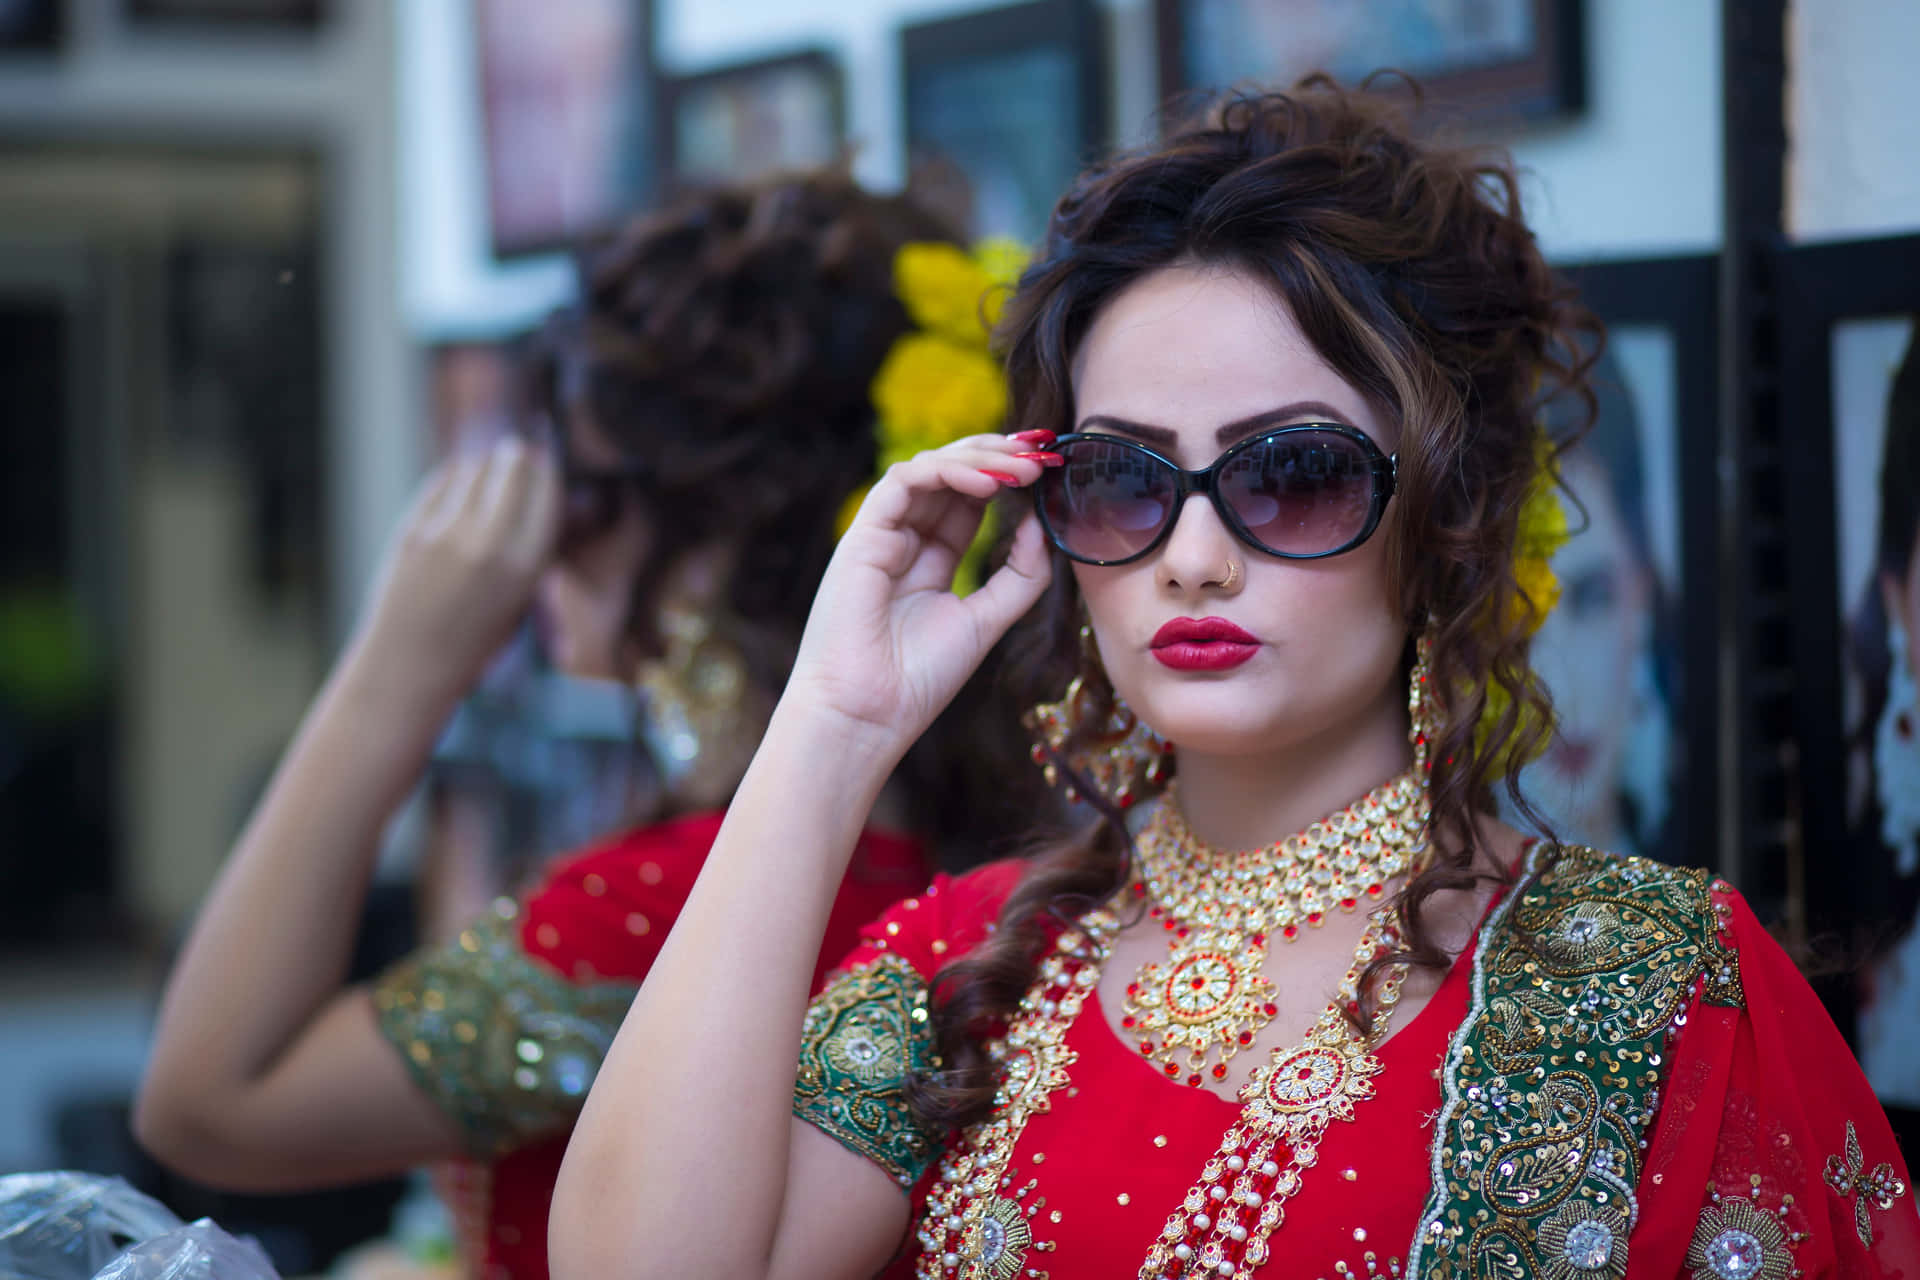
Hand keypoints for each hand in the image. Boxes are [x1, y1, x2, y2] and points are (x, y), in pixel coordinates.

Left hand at [347, 438, 560, 706]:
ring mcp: (444, 532)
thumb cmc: (475, 641)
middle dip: (519, 458)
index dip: (548, 470)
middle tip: (521, 453)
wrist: (410, 664)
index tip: (546, 461)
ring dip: (486, 466)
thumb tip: (538, 489)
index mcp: (524, 564)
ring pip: (474, 468)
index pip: (545, 489)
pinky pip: (442, 484)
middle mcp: (487, 541)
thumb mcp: (522, 600)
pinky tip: (461, 485)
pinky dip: (456, 479)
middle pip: (511, 468)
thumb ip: (531, 547)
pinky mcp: (411, 528)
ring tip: (491, 473)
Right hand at [783, 433, 1056, 759]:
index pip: (970, 500)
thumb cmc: (919, 679)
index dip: (1009, 477)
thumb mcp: (988, 620)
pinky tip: (988, 482)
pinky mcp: (863, 534)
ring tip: (1025, 466)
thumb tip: (1041, 524)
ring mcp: (883, 535)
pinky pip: (904, 482)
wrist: (869, 714)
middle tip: (1045, 455)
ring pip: (930, 469)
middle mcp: (904, 540)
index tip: (1053, 470)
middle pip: (952, 476)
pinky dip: (947, 471)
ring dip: (980, 458)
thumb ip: (1019, 574)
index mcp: (930, 561)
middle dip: (1000, 457)